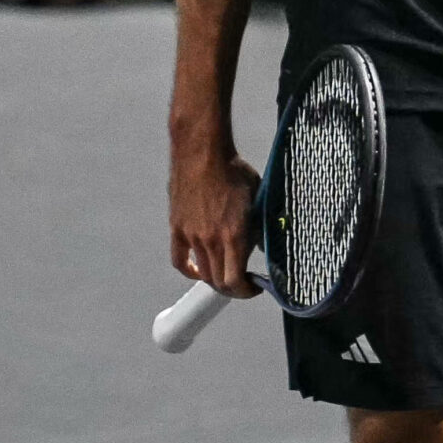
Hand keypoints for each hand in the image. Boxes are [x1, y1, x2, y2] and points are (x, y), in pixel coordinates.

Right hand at [169, 143, 261, 296]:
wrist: (203, 151)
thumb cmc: (233, 171)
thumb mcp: (257, 199)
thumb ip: (260, 227)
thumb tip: (266, 246)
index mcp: (234, 235)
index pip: (235, 282)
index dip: (245, 291)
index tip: (254, 286)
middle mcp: (211, 240)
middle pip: (218, 282)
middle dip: (233, 288)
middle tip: (242, 282)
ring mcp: (191, 236)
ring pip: (202, 273)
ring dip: (215, 279)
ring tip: (224, 274)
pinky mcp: (177, 228)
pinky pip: (179, 260)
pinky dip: (190, 270)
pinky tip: (198, 270)